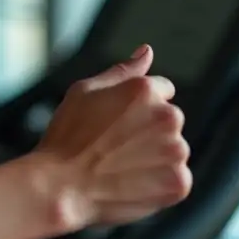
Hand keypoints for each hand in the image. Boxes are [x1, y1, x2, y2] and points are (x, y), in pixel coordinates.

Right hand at [36, 43, 191, 228]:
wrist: (60, 187)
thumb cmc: (66, 138)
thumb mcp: (85, 91)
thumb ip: (122, 71)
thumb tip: (146, 52)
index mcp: (146, 90)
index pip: (162, 91)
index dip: (138, 108)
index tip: (119, 124)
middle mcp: (167, 117)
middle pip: (168, 121)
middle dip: (148, 131)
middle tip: (114, 147)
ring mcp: (175, 152)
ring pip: (173, 150)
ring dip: (154, 158)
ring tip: (120, 168)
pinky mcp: (178, 183)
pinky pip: (177, 180)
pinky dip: (159, 184)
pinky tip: (131, 184)